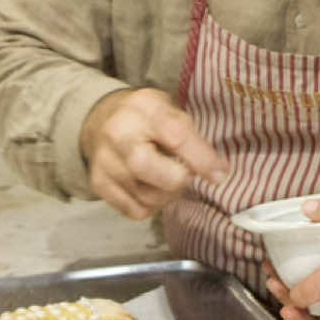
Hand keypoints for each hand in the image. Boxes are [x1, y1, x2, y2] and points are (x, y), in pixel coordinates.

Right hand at [80, 88, 227, 220]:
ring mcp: (105, 161)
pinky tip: (152, 188)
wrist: (102, 121)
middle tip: (187, 175)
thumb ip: (192, 137)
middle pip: (147, 167)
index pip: (174, 135)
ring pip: (146, 197)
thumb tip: (218, 172)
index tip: (220, 174)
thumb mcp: (170, 111)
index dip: (201, 158)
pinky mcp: (99, 184)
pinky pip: (136, 210)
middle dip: (177, 179)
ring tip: (168, 178)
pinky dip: (152, 206)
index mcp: (143, 108)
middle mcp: (118, 134)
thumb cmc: (147, 118)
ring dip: (168, 195)